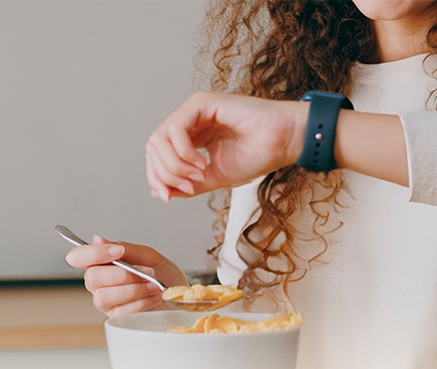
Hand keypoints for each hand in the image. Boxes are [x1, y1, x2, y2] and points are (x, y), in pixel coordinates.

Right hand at [65, 236, 188, 316]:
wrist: (180, 296)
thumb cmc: (163, 275)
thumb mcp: (149, 255)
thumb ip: (125, 248)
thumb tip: (97, 239)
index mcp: (102, 263)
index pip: (78, 257)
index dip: (93, 253)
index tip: (118, 251)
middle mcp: (99, 283)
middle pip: (92, 278)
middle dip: (123, 274)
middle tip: (148, 272)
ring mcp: (106, 302)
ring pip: (104, 296)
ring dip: (133, 289)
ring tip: (153, 285)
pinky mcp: (117, 318)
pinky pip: (121, 311)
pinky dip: (141, 302)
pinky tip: (154, 296)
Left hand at [145, 91, 306, 200]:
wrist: (282, 142)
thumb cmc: (257, 155)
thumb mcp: (214, 178)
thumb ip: (186, 184)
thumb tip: (160, 192)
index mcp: (191, 137)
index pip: (157, 156)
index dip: (157, 178)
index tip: (169, 197)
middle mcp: (189, 121)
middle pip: (153, 147)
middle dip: (164, 174)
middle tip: (189, 187)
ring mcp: (194, 110)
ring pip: (159, 139)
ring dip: (174, 165)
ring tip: (198, 176)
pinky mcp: (202, 102)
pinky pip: (175, 129)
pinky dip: (183, 152)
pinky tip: (201, 163)